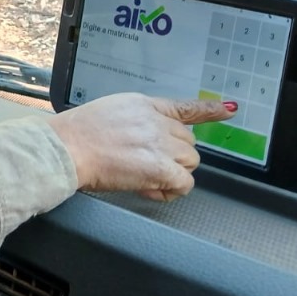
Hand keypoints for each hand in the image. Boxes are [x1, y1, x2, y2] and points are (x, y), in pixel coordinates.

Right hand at [47, 94, 232, 201]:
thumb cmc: (76, 135)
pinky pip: (184, 183)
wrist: (66, 147)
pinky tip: (152, 190)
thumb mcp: (109, 114)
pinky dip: (171, 190)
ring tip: (146, 178)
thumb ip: (134, 123)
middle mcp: (156, 121)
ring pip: (190, 162)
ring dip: (173, 172)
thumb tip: (147, 145)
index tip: (229, 109)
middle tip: (148, 166)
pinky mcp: (160, 167)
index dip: (210, 109)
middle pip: (188, 142)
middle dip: (174, 156)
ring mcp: (160, 143)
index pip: (184, 107)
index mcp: (143, 105)